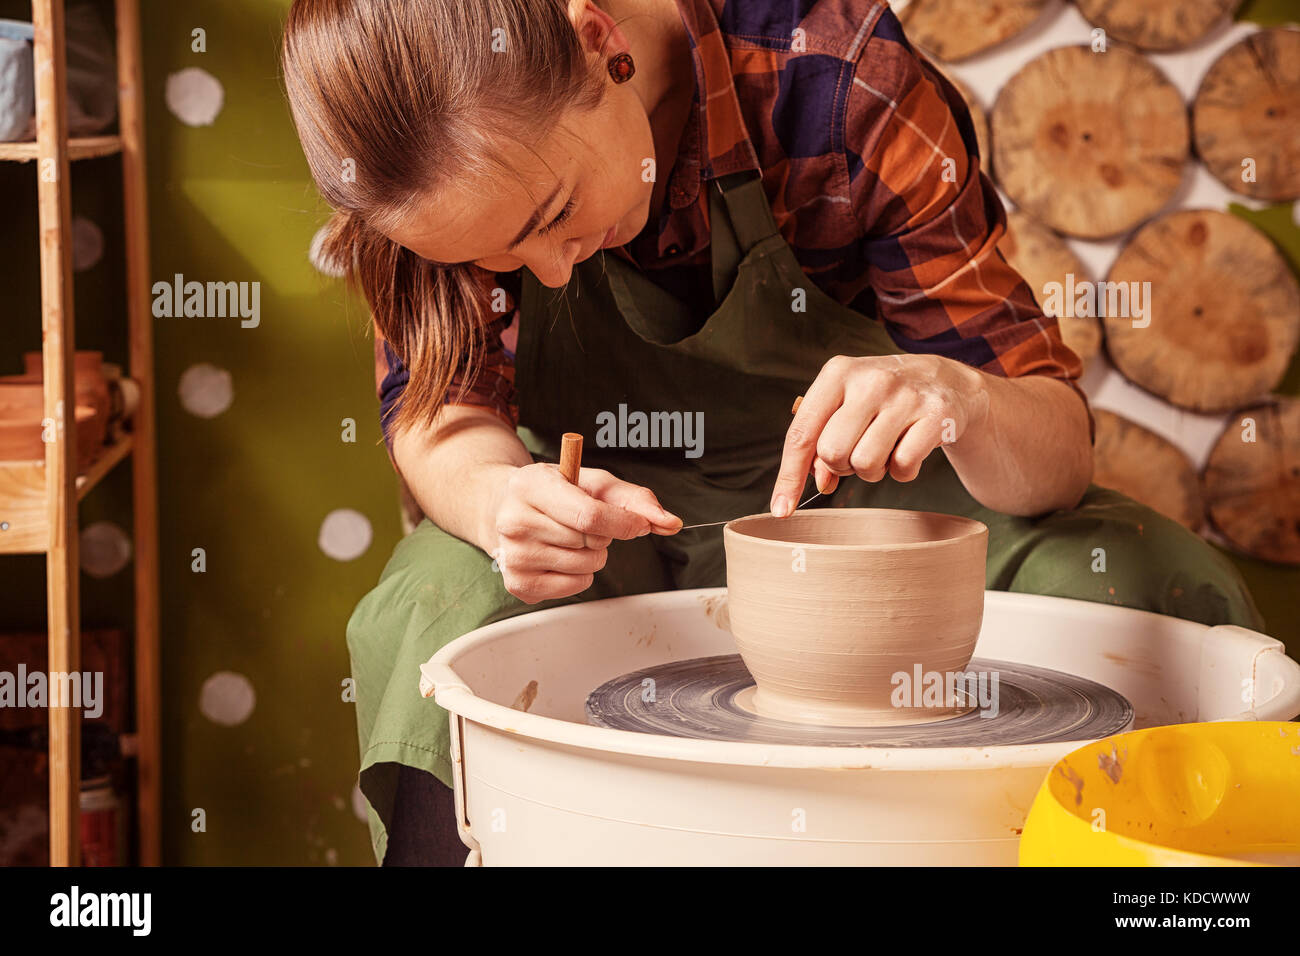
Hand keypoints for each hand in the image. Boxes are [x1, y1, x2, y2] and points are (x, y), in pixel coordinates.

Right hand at [489, 463, 680, 602]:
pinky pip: (575, 586)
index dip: (623, 523)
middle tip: (582, 522)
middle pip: (591, 542)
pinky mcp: (519, 585)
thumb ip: (633, 499)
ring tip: (569, 538)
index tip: (639, 524)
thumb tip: (670, 522)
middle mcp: (514, 522)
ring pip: (586, 566)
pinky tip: (560, 556)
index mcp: (530, 486)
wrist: (505, 507)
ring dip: (591, 555)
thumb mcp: (591, 482)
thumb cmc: (555, 491)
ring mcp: (514, 557)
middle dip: (602, 534)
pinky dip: (580, 574)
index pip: (589, 516)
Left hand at [770, 354, 986, 515]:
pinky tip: (907, 450)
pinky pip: (903, 467)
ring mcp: (906, 397)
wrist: (943, 380)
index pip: (802, 432)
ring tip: (884, 448)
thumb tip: (819, 484)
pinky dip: (902, 472)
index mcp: (838, 372)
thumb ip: (821, 443)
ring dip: (872, 470)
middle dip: (840, 465)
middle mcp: (870, 380)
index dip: (789, 475)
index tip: (781, 509)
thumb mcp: (844, 407)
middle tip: (857, 450)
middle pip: (832, 452)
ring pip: (866, 464)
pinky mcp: (937, 415)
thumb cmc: (881, 399)